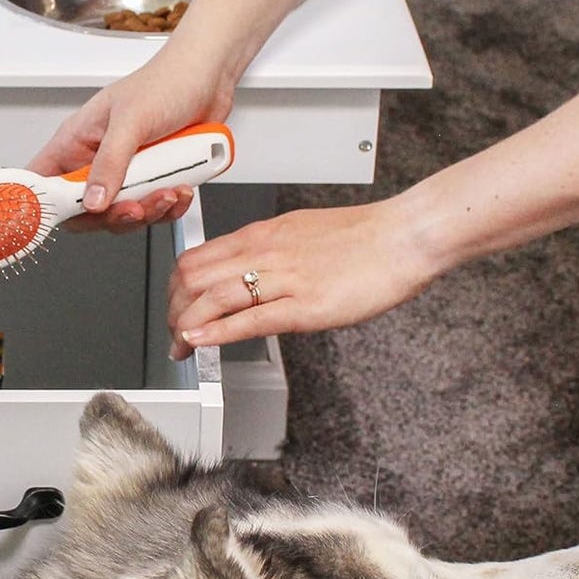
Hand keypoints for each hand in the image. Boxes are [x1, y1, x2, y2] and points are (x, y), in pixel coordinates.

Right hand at [26, 44, 235, 232]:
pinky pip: (152, 209)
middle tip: (134, 208)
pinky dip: (169, 207)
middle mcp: (98, 159)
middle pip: (85, 210)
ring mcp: (125, 172)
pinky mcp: (152, 179)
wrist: (211, 76)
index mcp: (78, 140)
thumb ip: (110, 162)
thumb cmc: (167, 81)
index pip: (43, 180)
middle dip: (112, 215)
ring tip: (168, 192)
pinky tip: (180, 189)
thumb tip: (92, 200)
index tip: (63, 215)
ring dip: (148, 211)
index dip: (44, 204)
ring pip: (122, 214)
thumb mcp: (132, 121)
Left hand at [167, 197, 437, 356]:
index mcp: (262, 235)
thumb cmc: (363, 238)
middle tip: (172, 333)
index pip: (196, 259)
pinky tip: (200, 341)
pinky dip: (217, 332)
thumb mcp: (300, 234)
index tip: (173, 308)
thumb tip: (244, 272)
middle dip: (173, 310)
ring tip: (180, 345)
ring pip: (213, 297)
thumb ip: (268, 254)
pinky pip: (249, 318)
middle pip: (193, 278)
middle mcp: (265, 253)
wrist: (405, 236)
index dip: (175, 288)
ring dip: (187, 326)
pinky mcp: (304, 305)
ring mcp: (283, 278)